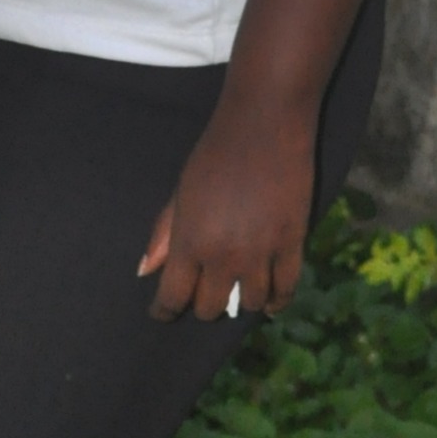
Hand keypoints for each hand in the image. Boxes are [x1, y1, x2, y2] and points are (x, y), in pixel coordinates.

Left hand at [138, 94, 317, 323]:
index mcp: (189, 242)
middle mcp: (223, 255)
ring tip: (239, 296)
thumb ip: (164, 234)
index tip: (164, 312)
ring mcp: (260, 252)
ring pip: (250, 303)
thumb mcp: (181, 192)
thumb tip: (145, 271)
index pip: (172, 297)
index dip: (165, 310)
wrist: (264, 125)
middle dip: (203, 307)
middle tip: (204, 297)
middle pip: (210, 308)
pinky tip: (269, 303)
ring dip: (241, 303)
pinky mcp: (292, 243)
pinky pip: (286, 289)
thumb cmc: (214, 154)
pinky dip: (276, 302)